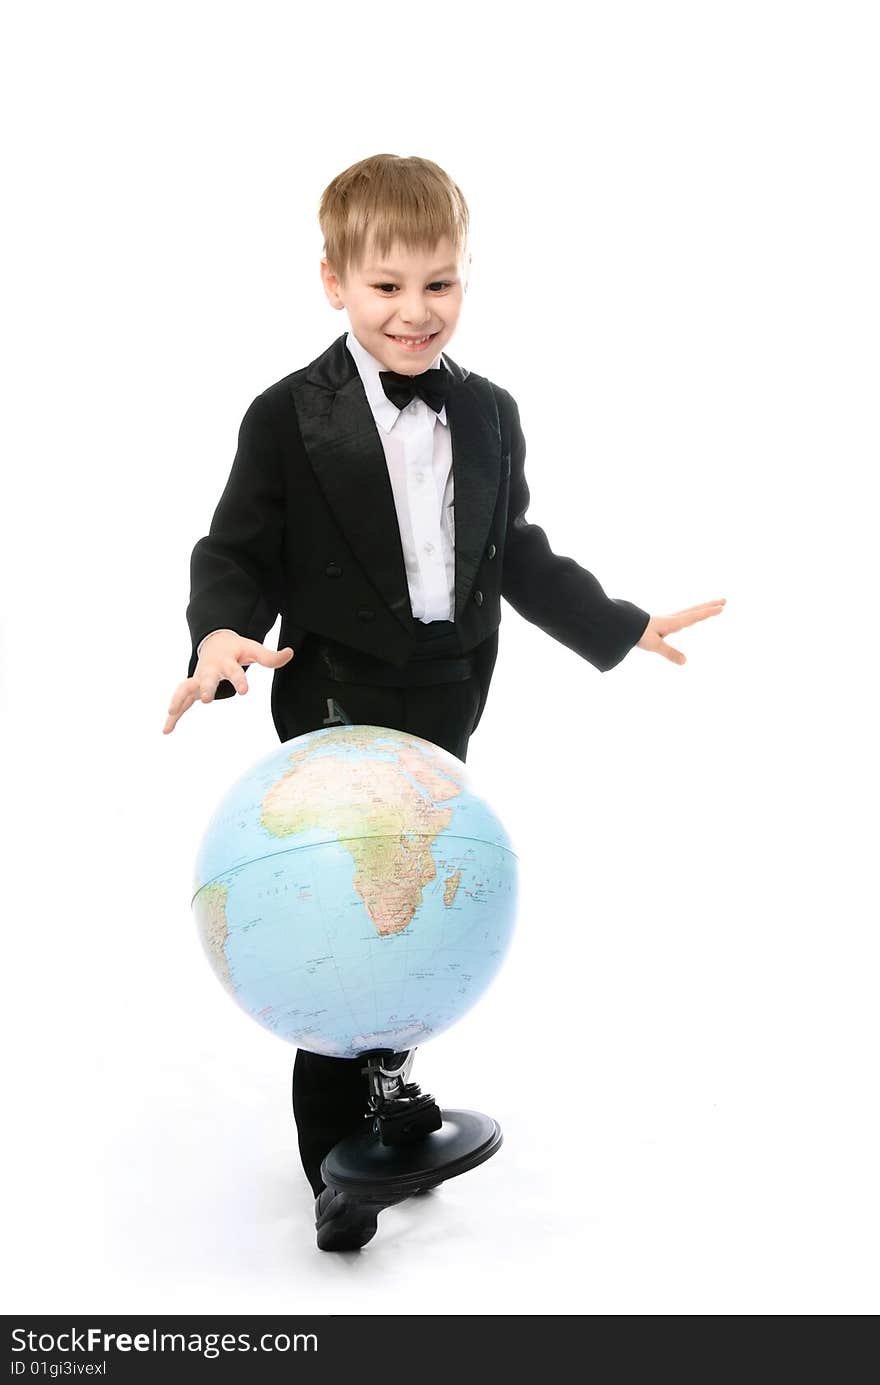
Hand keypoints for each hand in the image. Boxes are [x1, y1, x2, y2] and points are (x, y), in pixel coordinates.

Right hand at [163, 631, 294, 733]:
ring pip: (186, 688)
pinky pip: (181, 701)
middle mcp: (210, 670)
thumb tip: (290, 653)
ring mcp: (198, 679)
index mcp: (226, 662)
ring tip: (172, 712)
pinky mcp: (192, 688)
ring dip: (179, 699)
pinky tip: (166, 730)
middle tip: (207, 700)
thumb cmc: (236, 650)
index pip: (234, 671)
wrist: (214, 643)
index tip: (245, 691)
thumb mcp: (253, 650)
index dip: (240, 680)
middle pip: (206, 679)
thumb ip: (270, 657)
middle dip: (206, 688)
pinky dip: (173, 715)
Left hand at [636, 598, 725, 664]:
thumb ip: (670, 653)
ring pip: (689, 611)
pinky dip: (691, 613)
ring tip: (711, 605)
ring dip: (702, 607)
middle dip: (710, 605)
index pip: (694, 616)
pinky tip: (689, 616)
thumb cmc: (637, 633)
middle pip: (695, 609)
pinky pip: (682, 615)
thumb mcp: (654, 645)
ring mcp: (668, 619)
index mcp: (673, 622)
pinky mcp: (662, 622)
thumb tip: (685, 662)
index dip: (708, 612)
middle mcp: (672, 618)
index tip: (721, 607)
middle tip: (724, 600)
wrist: (622, 624)